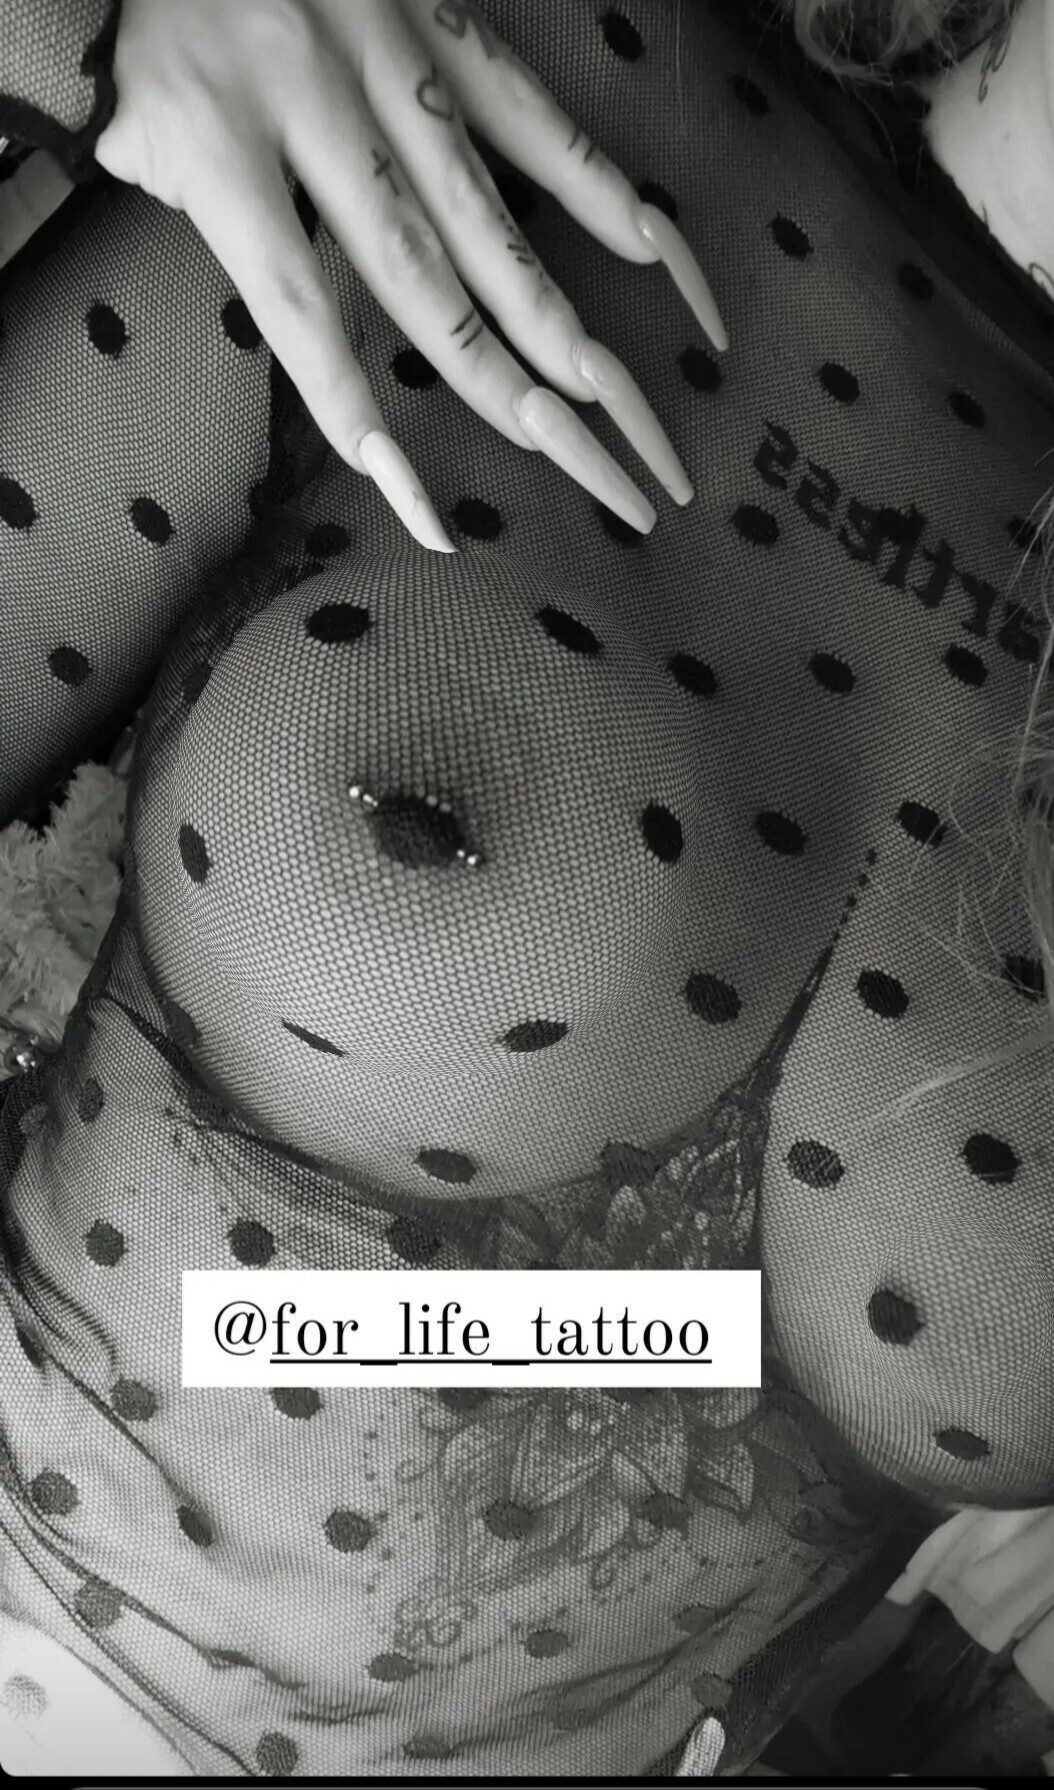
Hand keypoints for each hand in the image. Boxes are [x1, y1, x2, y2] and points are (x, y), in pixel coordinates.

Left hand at [95, 0, 726, 547]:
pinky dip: (591, 181)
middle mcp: (314, 106)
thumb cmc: (145, 27)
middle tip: (575, 469)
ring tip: (611, 400)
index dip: (358, 411)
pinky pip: (528, 108)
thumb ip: (207, 221)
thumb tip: (292, 311)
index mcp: (220, 145)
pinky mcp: (438, 17)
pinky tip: (648, 248)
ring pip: (486, 213)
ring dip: (555, 315)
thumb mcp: (132, 128)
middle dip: (505, 388)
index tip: (421, 507)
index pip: (301, 312)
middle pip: (425, 280)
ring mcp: (387, 58)